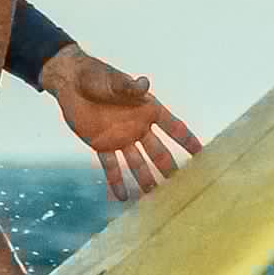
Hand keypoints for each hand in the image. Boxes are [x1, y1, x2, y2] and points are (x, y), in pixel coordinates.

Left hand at [43, 45, 204, 201]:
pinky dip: (116, 181)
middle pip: (158, 152)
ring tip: (154, 198)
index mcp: (147, 109)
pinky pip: (111, 166)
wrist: (70, 82)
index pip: (174, 128)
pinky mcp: (101, 145)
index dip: (188, 140)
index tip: (203, 155)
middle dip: (169, 168)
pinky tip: (123, 197)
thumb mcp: (113, 81)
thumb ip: (129, 87)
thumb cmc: (96, 76)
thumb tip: (144, 84)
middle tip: (180, 187)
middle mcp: (138, 127)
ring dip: (145, 179)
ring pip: (137, 163)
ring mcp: (120, 138)